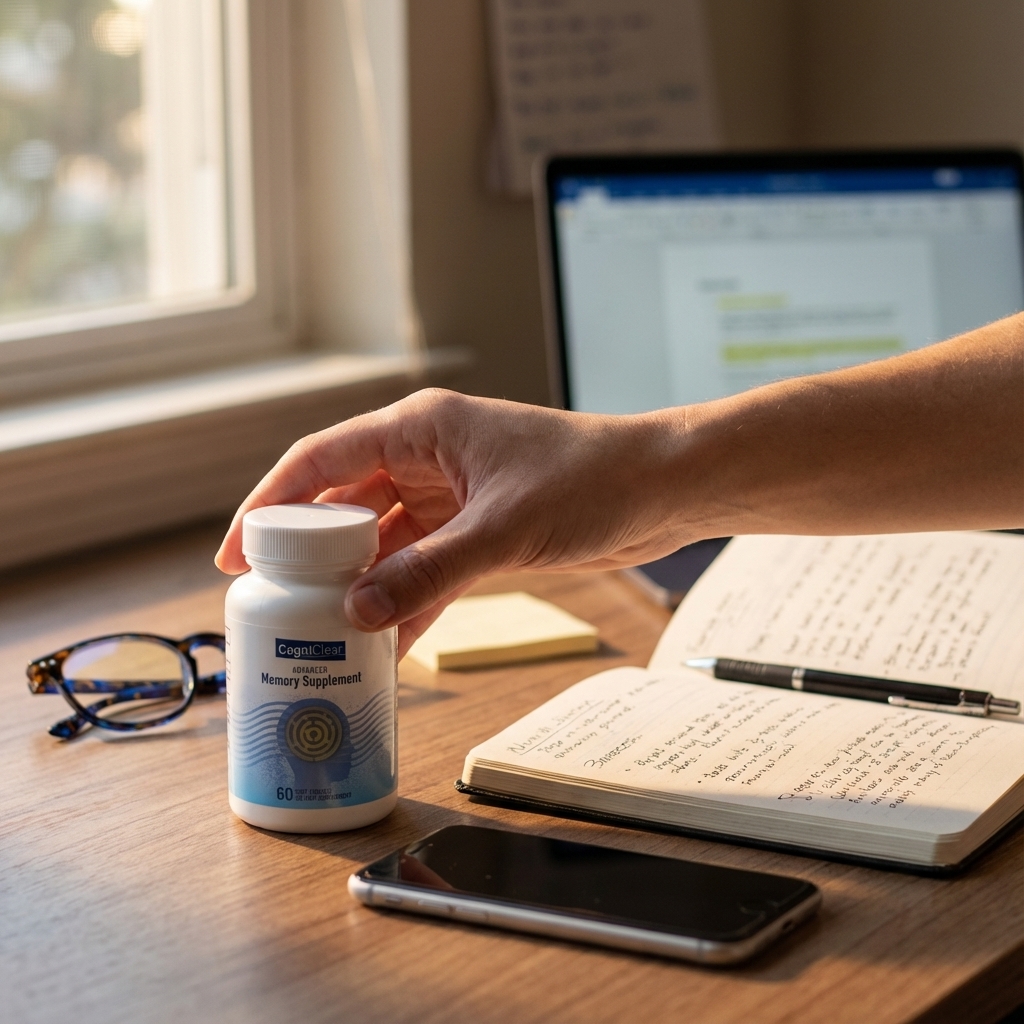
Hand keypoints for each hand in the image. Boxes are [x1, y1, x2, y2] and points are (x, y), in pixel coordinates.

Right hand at [215, 389, 690, 656]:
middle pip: (345, 504)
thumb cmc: (592, 479)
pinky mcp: (477, 530)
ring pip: (384, 541)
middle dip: (311, 554)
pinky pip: (423, 566)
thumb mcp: (501, 528)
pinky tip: (385, 639)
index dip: (270, 504)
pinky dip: (405, 599)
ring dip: (359, 584)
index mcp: (422, 427)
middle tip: (275, 603)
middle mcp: (428, 457)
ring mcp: (452, 496)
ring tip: (322, 631)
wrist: (662, 489)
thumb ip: (429, 572)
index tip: (237, 553)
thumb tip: (357, 612)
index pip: (321, 459)